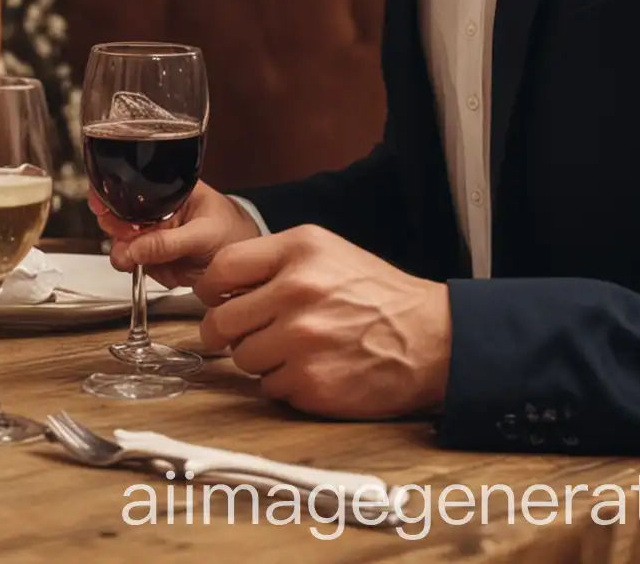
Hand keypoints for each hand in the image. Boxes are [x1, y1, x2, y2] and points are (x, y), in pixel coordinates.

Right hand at [89, 181, 259, 286]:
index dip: (112, 195)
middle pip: (121, 216)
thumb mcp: (204, 235)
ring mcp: (157, 236)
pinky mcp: (160, 260)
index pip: (133, 187)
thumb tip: (134, 249)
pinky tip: (168, 272)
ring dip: (128, 256)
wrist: (252, 268)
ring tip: (144, 262)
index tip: (101, 207)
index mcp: (171, 190)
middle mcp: (159, 211)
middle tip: (125, 244)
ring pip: (126, 245)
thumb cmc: (235, 236)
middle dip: (117, 231)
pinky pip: (141, 267)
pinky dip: (149, 273)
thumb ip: (169, 242)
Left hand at [196, 224, 450, 418]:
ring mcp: (303, 341)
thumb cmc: (375, 294)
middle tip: (234, 334)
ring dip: (257, 358)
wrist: (431, 338)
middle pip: (221, 321)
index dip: (208, 288)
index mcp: (298, 251)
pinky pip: (270, 388)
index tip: (212, 299)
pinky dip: (283, 383)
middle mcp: (297, 292)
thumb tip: (220, 284)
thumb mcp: (325, 251)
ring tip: (289, 349)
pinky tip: (310, 369)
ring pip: (242, 358)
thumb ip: (273, 260)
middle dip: (221, 331)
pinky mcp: (313, 383)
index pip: (222, 268)